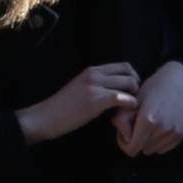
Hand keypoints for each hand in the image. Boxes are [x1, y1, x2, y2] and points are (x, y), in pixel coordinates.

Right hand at [16, 61, 140, 144]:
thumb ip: (97, 85)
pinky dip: (130, 104)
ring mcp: (95, 86)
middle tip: (134, 100)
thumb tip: (115, 90)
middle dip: (137, 85)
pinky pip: (122, 98)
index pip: (123, 65)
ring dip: (135, 95)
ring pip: (129, 83)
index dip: (133, 77)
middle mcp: (94, 74)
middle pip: (129, 71)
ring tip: (131, 107)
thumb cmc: (62, 108)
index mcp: (92, 70)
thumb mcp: (81, 88)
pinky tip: (128, 111)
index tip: (131, 92)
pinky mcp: (95, 100)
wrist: (46, 117)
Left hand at [118, 60, 182, 157]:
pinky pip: (165, 148)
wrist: (180, 80)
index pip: (131, 150)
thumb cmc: (153, 88)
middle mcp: (163, 129)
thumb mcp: (132, 101)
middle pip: (142, 150)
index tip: (124, 133)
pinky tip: (160, 126)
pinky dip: (160, 142)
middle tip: (137, 125)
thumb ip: (122, 121)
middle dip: (137, 140)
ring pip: (154, 150)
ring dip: (149, 141)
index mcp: (148, 121)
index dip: (124, 143)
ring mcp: (174, 132)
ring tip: (150, 125)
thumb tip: (125, 138)